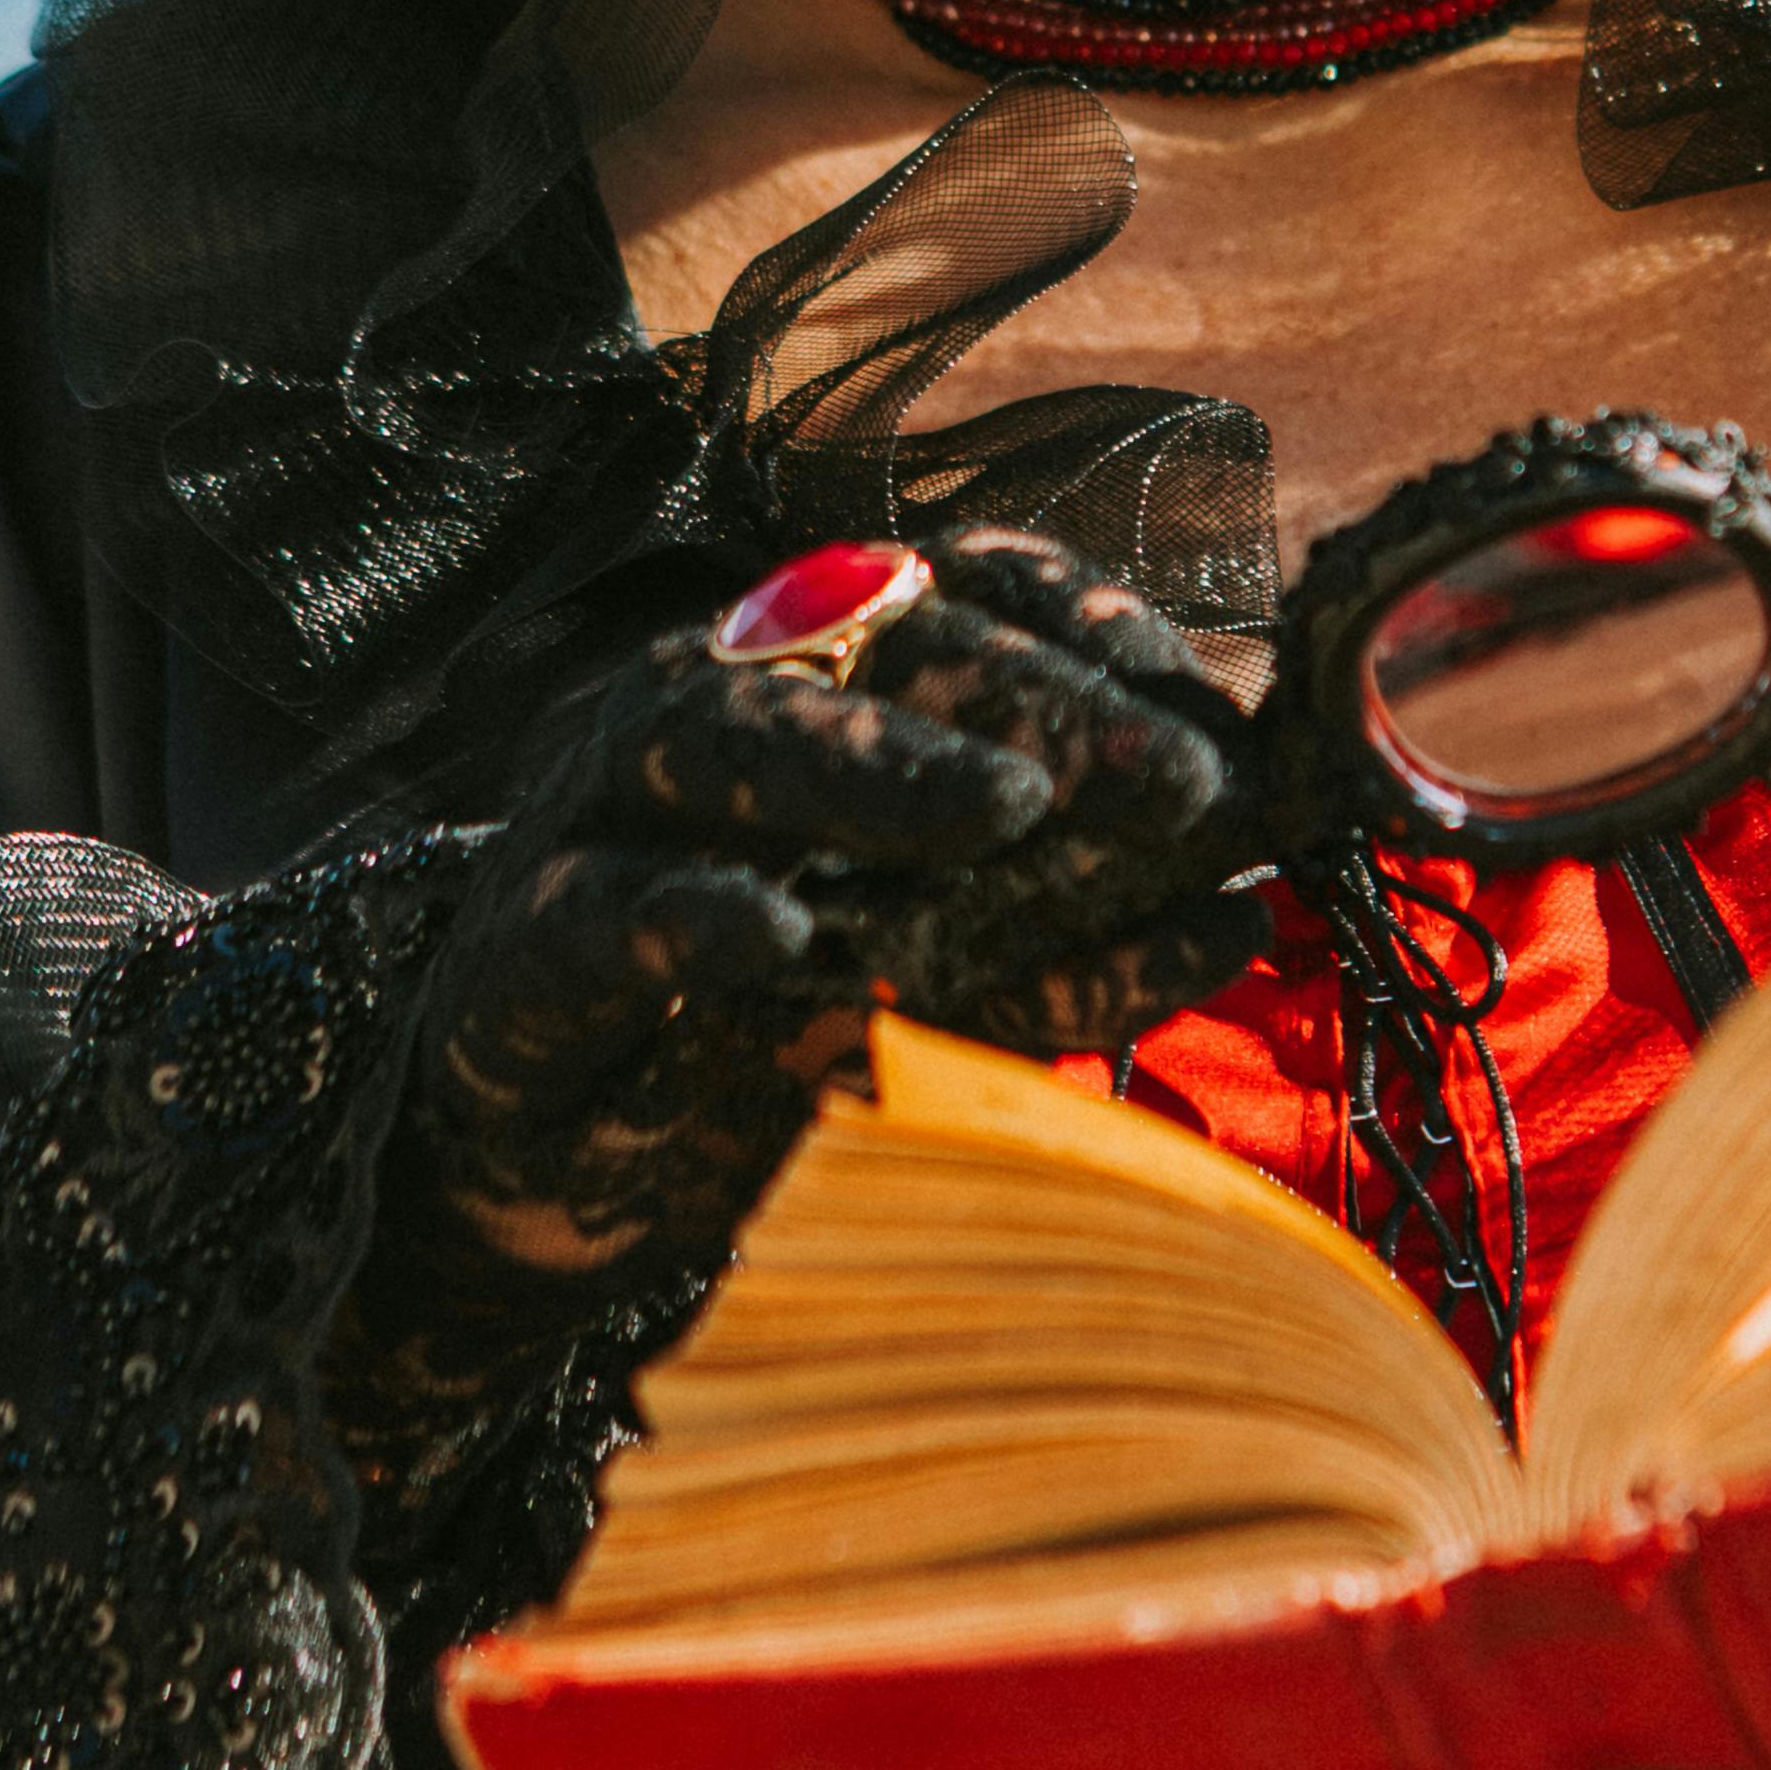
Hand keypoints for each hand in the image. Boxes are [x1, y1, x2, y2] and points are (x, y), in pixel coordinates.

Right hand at [338, 526, 1251, 1493]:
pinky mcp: (529, 944)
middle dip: (1041, 700)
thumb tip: (1241, 903)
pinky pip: (608, 915)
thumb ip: (1068, 925)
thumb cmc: (765, 1034)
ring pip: (733, 736)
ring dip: (879, 766)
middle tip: (1177, 777)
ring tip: (1010, 810)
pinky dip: (699, 921)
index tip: (1212, 712)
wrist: (556, 1171)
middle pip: (877, 647)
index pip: (969, 597)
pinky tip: (789, 945)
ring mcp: (606, 809)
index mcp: (816, 678)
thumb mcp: (947, 970)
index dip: (1093, 632)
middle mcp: (715, 702)